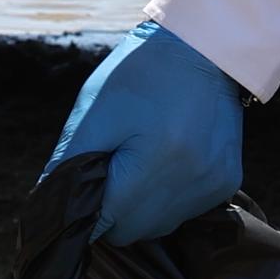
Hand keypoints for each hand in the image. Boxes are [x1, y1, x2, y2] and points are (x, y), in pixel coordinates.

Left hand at [45, 22, 245, 243]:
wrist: (205, 47)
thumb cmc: (141, 74)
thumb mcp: (95, 112)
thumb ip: (70, 165)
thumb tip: (52, 209)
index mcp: (152, 166)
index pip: (104, 225)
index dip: (87, 212)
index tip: (84, 190)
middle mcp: (188, 184)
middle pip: (132, 232)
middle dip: (113, 210)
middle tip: (112, 168)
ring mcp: (212, 187)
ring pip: (160, 225)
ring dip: (142, 206)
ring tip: (142, 158)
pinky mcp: (227, 183)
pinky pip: (186, 209)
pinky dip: (169, 195)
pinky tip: (168, 158)